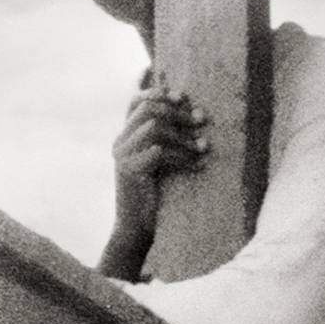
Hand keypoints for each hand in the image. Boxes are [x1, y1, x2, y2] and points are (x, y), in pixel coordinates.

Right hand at [111, 85, 207, 232]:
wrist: (136, 229)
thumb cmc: (153, 196)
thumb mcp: (158, 163)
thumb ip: (166, 141)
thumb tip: (194, 114)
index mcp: (125, 137)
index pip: (135, 102)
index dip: (159, 93)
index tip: (183, 97)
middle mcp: (120, 143)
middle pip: (148, 110)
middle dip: (179, 113)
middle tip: (202, 120)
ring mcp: (123, 156)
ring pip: (154, 128)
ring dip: (184, 136)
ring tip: (204, 147)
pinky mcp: (131, 171)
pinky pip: (160, 152)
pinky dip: (183, 157)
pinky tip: (199, 167)